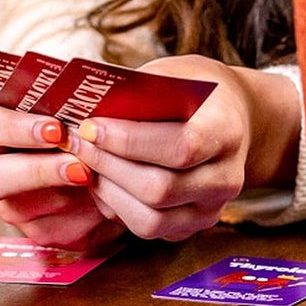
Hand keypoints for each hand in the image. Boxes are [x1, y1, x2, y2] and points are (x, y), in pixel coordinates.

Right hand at [0, 102, 120, 249]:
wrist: (124, 172)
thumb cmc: (98, 130)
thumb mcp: (90, 114)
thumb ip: (80, 111)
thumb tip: (92, 114)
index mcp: (4, 127)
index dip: (14, 127)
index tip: (56, 130)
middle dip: (34, 170)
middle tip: (77, 165)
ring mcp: (14, 204)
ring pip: (17, 208)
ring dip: (63, 195)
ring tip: (95, 180)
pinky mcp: (40, 231)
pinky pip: (50, 230)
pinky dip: (82, 216)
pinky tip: (103, 201)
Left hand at [69, 56, 300, 242]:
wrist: (229, 118)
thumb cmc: (192, 92)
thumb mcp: (170, 76)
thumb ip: (135, 94)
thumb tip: (84, 109)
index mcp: (227, 132)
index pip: (180, 147)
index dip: (129, 141)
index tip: (91, 126)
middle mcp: (227, 178)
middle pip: (160, 189)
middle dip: (108, 166)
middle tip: (75, 142)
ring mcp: (212, 208)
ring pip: (151, 220)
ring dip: (107, 192)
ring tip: (84, 163)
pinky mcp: (193, 226)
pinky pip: (148, 229)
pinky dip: (116, 207)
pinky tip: (101, 180)